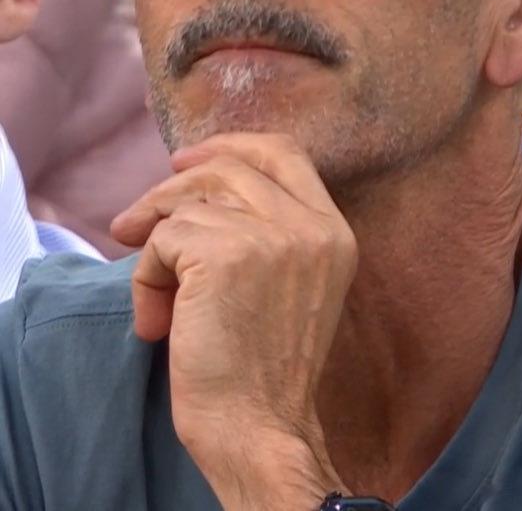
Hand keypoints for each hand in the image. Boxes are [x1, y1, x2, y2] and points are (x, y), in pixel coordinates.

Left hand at [111, 132, 356, 509]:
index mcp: (334, 231)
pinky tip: (157, 320)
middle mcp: (310, 226)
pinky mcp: (225, 253)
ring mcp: (272, 235)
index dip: (233, 145)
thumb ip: (266, 228)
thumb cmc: (262, 367)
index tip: (187, 162)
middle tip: (134, 222)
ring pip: (188, 201)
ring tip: (157, 294)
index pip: (285, 152)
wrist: (258, 429)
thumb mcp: (291, 283)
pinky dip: (146, 276)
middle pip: (227, 167)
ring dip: (156, 244)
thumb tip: (190, 181)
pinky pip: (162, 237)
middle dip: (171, 188)